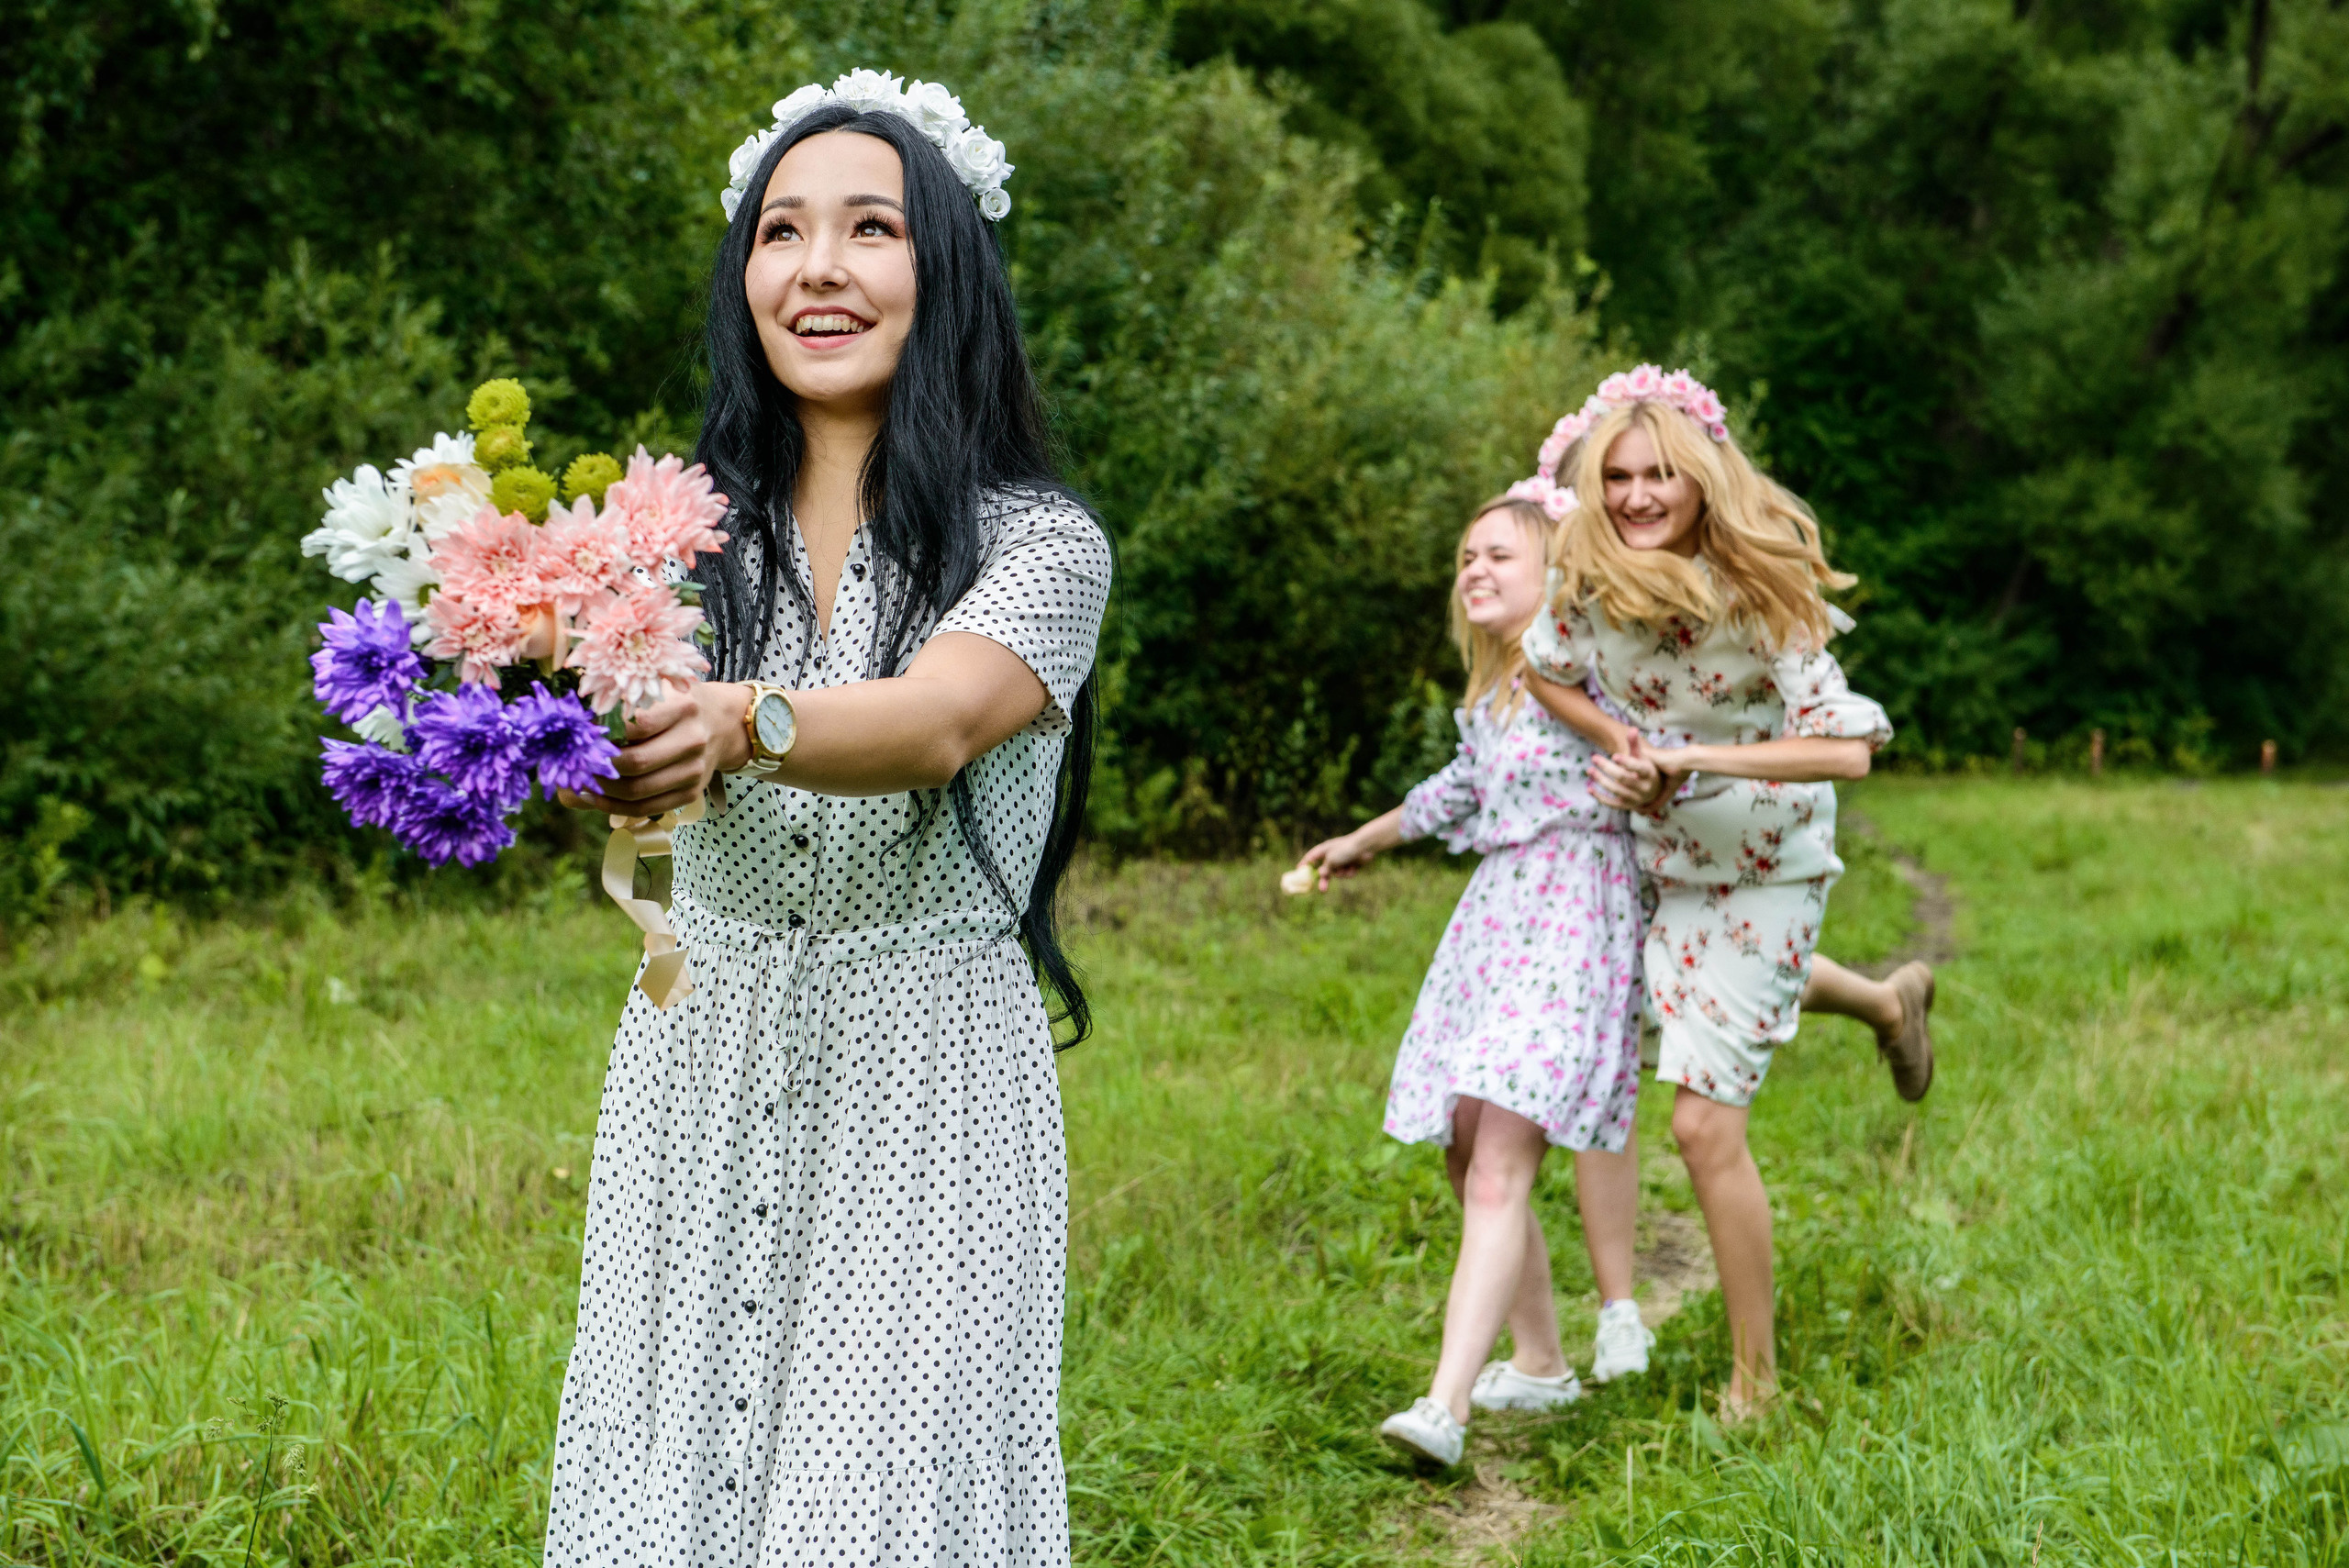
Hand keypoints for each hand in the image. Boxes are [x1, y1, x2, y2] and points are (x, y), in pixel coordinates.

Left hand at [559, 682, 751, 819]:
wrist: (720, 723)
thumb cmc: (673, 704)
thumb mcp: (653, 691)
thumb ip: (616, 707)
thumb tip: (579, 730)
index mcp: (683, 707)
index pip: (636, 725)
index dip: (604, 734)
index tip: (582, 736)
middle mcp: (693, 739)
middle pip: (636, 762)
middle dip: (599, 767)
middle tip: (575, 764)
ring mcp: (695, 770)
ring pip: (638, 791)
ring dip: (603, 791)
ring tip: (581, 782)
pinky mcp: (691, 793)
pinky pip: (646, 808)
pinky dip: (615, 807)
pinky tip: (596, 798)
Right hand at [1299, 831, 1374, 889]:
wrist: (1365, 847)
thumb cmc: (1345, 850)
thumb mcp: (1332, 860)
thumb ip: (1325, 868)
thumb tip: (1321, 874)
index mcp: (1324, 850)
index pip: (1311, 857)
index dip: (1305, 864)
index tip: (1299, 871)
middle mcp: (1332, 855)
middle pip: (1324, 870)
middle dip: (1325, 880)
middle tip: (1322, 890)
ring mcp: (1342, 860)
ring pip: (1337, 874)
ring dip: (1341, 874)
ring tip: (1346, 868)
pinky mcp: (1350, 864)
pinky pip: (1347, 873)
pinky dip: (1349, 872)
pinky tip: (1354, 866)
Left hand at [1588, 732, 1681, 813]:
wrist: (1654, 790)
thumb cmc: (1645, 768)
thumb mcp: (1642, 756)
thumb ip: (1635, 744)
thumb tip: (1632, 729)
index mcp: (1649, 774)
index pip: (1638, 768)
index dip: (1626, 762)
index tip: (1613, 755)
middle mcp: (1645, 788)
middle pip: (1623, 778)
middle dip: (1607, 768)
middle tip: (1594, 757)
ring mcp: (1636, 799)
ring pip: (1616, 790)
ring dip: (1601, 780)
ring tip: (1589, 770)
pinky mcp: (1627, 806)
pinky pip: (1612, 804)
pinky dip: (1600, 797)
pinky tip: (1589, 789)